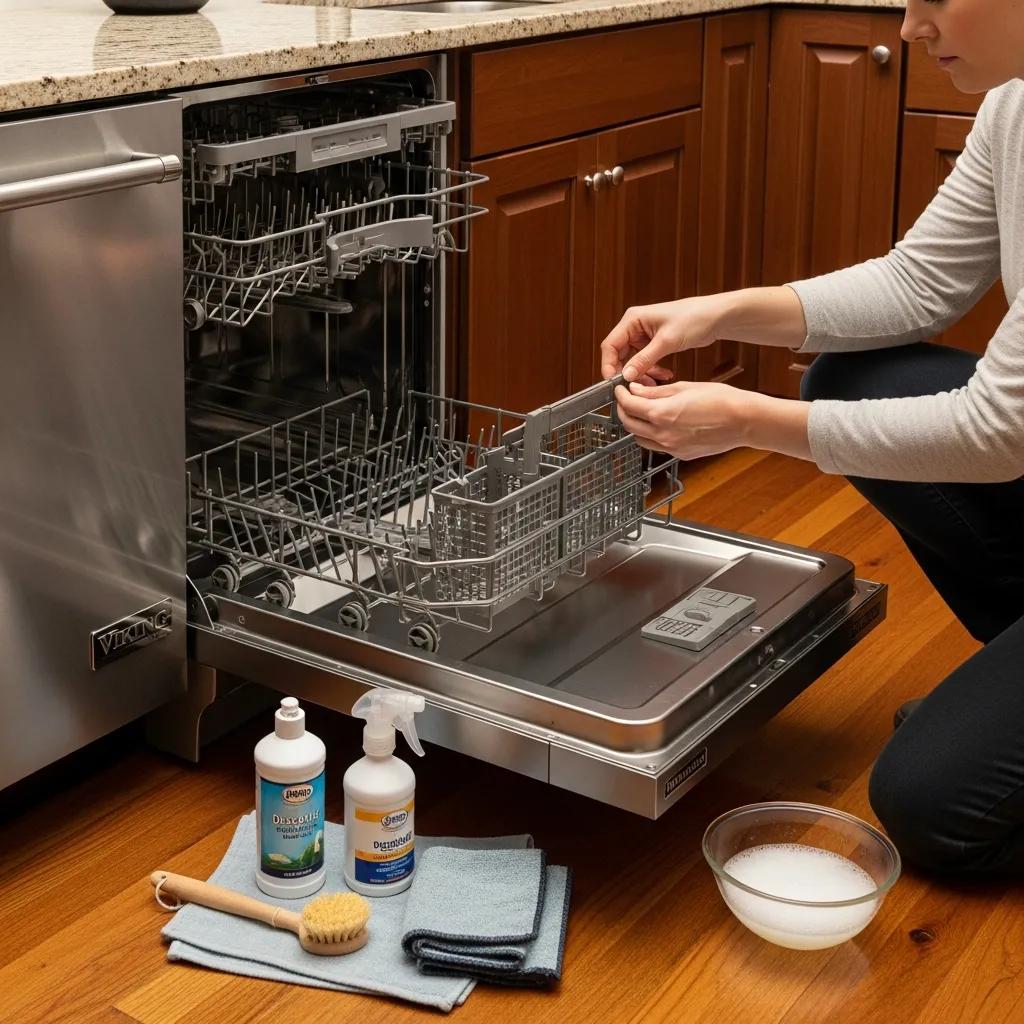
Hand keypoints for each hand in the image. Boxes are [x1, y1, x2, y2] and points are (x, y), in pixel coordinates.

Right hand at [600, 296, 725, 383]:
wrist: (716, 317)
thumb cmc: (694, 317)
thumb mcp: (666, 341)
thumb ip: (644, 360)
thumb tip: (626, 375)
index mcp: (633, 319)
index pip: (610, 345)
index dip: (609, 365)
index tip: (614, 382)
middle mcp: (636, 326)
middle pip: (619, 354)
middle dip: (626, 372)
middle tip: (634, 387)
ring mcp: (645, 335)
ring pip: (633, 360)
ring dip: (641, 374)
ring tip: (653, 383)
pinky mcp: (655, 343)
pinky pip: (645, 361)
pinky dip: (652, 370)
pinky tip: (664, 375)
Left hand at [614, 380, 752, 459]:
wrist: (743, 421)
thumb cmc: (721, 400)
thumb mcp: (684, 388)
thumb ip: (656, 392)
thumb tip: (636, 390)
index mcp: (661, 414)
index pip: (629, 405)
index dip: (620, 396)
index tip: (620, 389)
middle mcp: (663, 434)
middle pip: (629, 424)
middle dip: (623, 410)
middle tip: (626, 399)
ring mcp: (671, 448)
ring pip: (640, 438)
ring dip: (635, 425)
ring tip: (641, 412)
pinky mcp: (681, 454)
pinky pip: (657, 446)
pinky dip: (651, 435)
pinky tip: (659, 424)